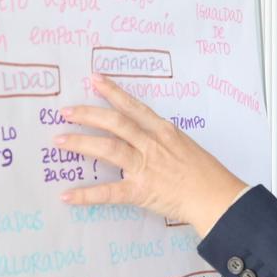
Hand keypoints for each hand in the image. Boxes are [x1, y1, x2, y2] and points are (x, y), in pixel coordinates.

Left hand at [56, 74, 247, 236]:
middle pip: (115, 123)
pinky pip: (108, 192)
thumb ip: (163, 140)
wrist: (216, 197)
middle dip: (88, 115)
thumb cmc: (206, 174)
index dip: (112, 92)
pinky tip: (67, 195)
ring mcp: (145, 166)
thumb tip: (143, 137)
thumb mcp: (186, 146)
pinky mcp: (140, 190)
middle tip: (65, 111)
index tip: (93, 79)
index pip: (133, 107)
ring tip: (60, 141)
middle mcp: (152, 144)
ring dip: (81, 143)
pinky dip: (86, 194)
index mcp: (164, 131)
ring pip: (108, 149)